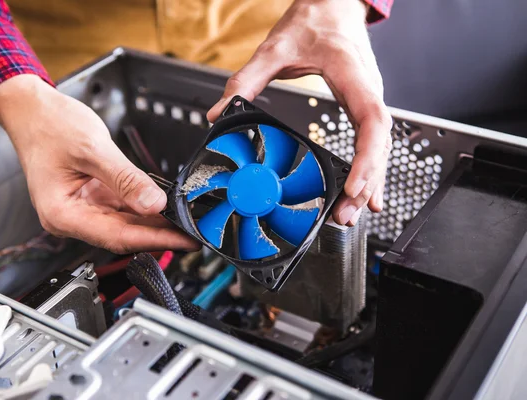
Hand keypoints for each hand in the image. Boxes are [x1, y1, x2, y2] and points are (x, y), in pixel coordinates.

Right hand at [0, 75, 198, 253]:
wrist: (32, 110)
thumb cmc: (49, 125)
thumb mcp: (93, 149)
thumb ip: (125, 179)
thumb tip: (154, 204)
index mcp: (62, 213)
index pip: (117, 236)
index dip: (154, 240)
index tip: (183, 241)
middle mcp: (70, 218)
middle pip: (123, 235)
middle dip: (159, 235)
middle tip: (193, 234)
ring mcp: (81, 209)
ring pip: (125, 224)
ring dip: (154, 225)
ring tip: (184, 224)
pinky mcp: (91, 198)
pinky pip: (121, 209)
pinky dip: (143, 210)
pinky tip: (165, 210)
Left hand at [207, 0, 391, 226]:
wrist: (332, 4)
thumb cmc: (313, 20)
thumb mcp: (274, 48)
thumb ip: (245, 79)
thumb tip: (219, 111)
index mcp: (352, 76)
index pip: (371, 123)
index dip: (366, 159)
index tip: (352, 186)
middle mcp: (368, 91)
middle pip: (378, 145)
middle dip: (365, 182)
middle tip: (345, 215)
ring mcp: (369, 99)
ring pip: (379, 147)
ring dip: (368, 182)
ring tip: (352, 213)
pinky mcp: (362, 105)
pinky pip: (372, 142)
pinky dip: (368, 169)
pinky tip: (362, 191)